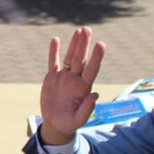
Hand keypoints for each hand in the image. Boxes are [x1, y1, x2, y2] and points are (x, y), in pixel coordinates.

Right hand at [38, 27, 104, 144]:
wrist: (56, 124)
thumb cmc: (69, 124)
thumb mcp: (77, 120)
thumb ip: (86, 109)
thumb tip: (95, 94)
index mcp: (83, 88)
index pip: (91, 69)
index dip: (96, 57)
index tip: (101, 44)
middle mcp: (75, 79)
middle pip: (80, 59)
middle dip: (84, 44)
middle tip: (87, 29)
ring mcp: (64, 77)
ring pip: (69, 57)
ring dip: (74, 44)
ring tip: (79, 30)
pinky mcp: (52, 78)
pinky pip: (53, 62)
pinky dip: (54, 51)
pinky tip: (56, 40)